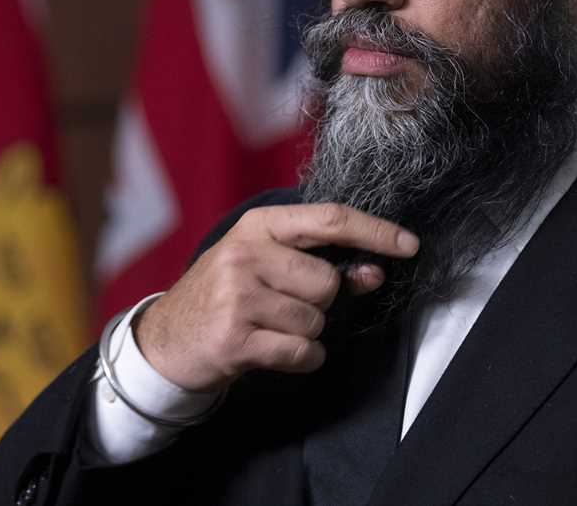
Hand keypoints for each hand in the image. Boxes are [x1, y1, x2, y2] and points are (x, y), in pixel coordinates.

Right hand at [133, 202, 418, 391]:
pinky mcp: (236, 338)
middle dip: (320, 301)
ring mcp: (238, 296)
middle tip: (284, 305)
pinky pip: (303, 351)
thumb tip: (375, 273)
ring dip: (307, 332)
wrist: (166, 339)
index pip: (330, 219)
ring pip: (317, 319)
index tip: (410, 244)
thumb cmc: (226, 296)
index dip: (376, 232)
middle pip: (327, 281)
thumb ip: (320, 263)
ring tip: (270, 326)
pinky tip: (274, 350)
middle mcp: (247, 253)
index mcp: (259, 225)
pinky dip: (302, 358)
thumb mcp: (265, 264)